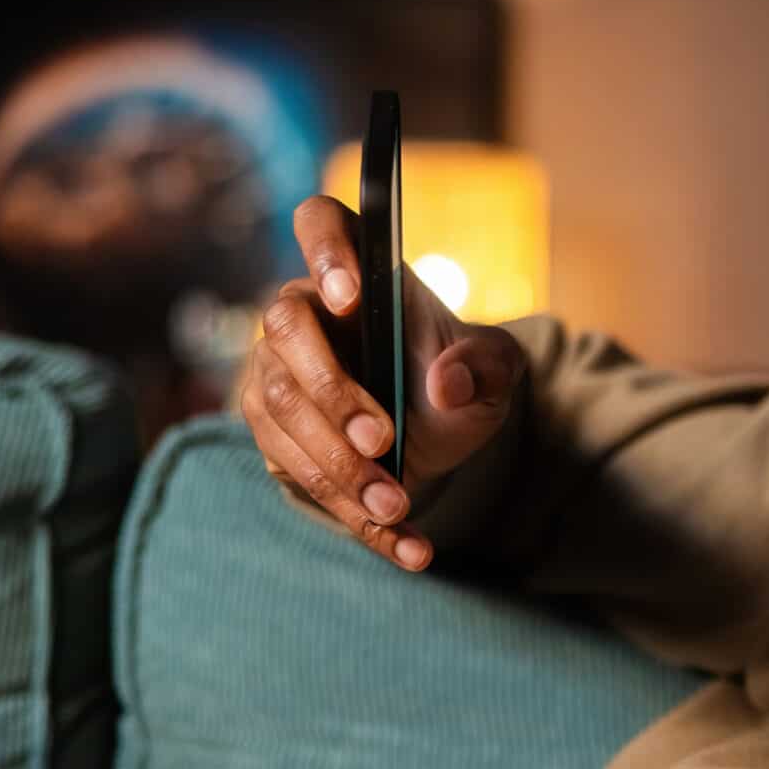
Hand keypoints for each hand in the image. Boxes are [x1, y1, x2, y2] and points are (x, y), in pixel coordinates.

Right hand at [238, 194, 526, 569]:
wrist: (437, 430)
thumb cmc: (456, 375)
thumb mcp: (495, 368)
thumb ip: (486, 365)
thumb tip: (448, 383)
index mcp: (356, 271)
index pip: (319, 222)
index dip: (326, 250)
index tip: (350, 295)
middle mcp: (302, 313)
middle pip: (285, 336)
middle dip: (333, 395)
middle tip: (385, 441)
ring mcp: (275, 372)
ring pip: (280, 413)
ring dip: (339, 466)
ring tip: (398, 503)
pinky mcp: (273, 434)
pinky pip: (296, 473)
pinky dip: (353, 515)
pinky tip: (406, 546)